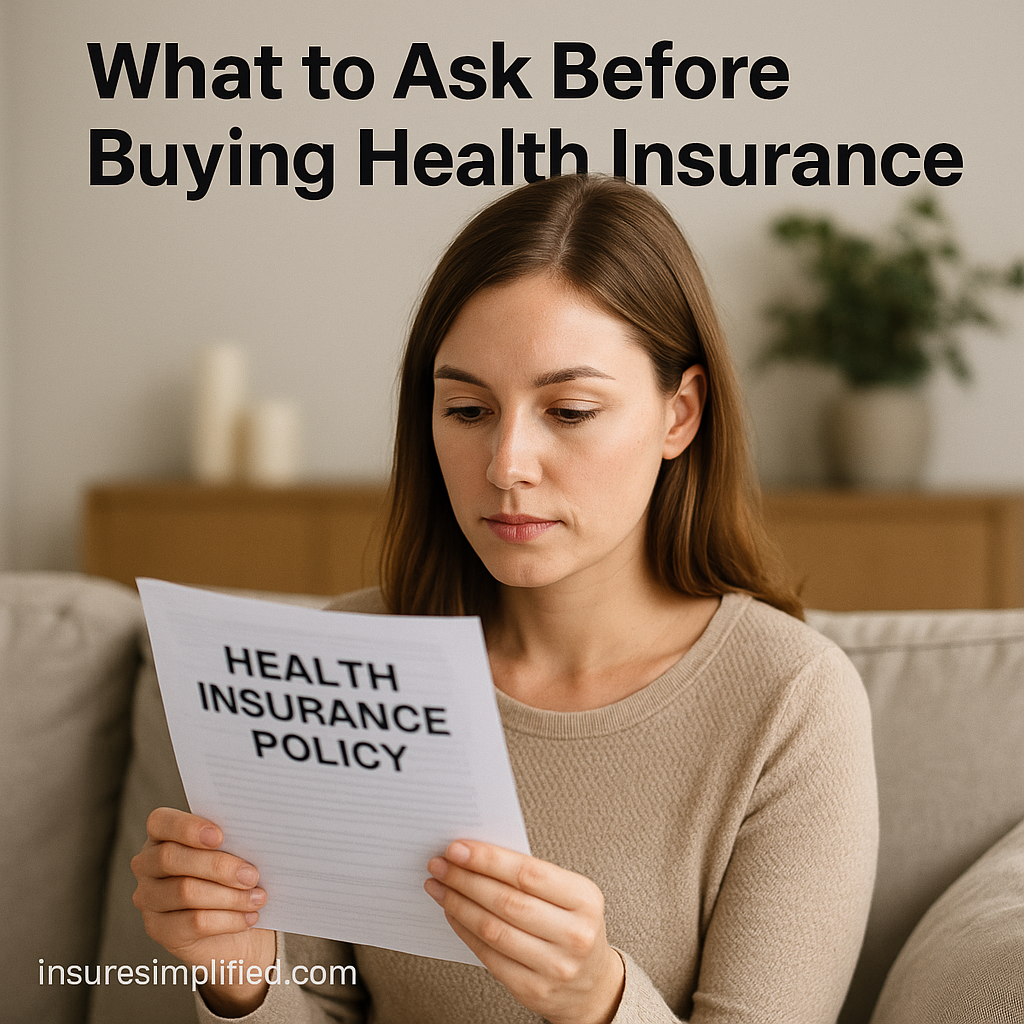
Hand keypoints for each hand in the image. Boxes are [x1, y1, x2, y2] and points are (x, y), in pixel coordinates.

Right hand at [131, 807, 274, 1016]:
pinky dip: (226, 917)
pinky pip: (191, 923)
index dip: (189, 826)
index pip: (162, 821)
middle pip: (174, 860)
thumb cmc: (241, 876)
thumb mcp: (240, 851)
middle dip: (219, 865)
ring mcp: (150, 899)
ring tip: (258, 895)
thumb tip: (264, 822)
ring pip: (184, 892)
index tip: (222, 833)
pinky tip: (250, 914)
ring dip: (228, 894)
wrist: (241, 927)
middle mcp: (149, 864)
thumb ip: (238, 838)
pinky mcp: (160, 930)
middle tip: (253, 873)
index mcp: (165, 834)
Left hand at [425, 841, 624, 1023]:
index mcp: (584, 900)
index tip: (458, 848)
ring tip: (439, 886)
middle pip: (506, 901)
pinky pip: (488, 955)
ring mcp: (554, 966)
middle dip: (465, 879)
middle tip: (440, 864)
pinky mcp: (532, 990)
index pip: (528, 873)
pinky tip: (452, 913)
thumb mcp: (568, 894)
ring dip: (458, 903)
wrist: (591, 984)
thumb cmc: (573, 926)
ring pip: (492, 928)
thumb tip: (476, 854)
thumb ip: (530, 875)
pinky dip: (464, 930)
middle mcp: (573, 935)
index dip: (488, 859)